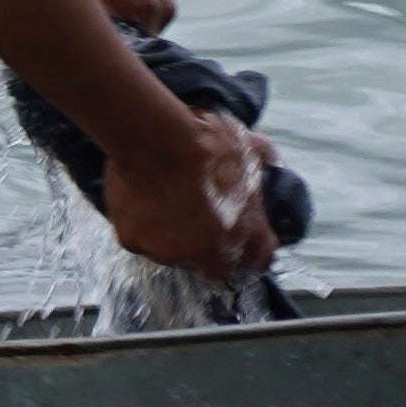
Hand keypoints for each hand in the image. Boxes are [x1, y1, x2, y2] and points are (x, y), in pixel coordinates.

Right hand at [100, 106, 278, 286]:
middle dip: (211, 246)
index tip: (246, 240)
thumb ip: (263, 162)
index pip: (260, 259)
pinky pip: (142, 238)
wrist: (158, 141)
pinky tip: (143, 199)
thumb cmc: (203, 143)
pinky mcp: (136, 242)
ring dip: (176, 236)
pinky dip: (143, 224)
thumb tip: (269, 160)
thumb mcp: (248, 148)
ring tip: (167, 201)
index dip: (254, 249)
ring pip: (175, 253)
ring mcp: (170, 251)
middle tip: (200, 216)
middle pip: (215, 265)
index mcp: (245, 232)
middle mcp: (210, 252)